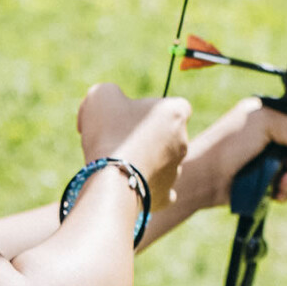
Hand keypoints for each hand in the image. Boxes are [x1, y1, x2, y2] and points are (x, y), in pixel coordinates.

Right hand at [75, 83, 190, 210]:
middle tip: (117, 141)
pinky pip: (162, 189)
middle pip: (165, 135)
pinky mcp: (167, 194)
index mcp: (176, 113)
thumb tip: (112, 100)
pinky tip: (132, 184)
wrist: (112, 179)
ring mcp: (177, 170)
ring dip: (145, 161)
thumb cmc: (110, 133)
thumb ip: (110, 91)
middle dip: (146, 137)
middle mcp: (184, 141)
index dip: (149, 110)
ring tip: (118, 163)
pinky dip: (147, 187)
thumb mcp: (101, 96)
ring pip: (162, 161)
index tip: (128, 116)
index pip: (173, 106)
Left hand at [178, 98, 286, 212]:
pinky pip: (284, 188)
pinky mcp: (261, 183)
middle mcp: (266, 138)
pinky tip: (278, 192)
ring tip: (283, 180)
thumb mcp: (264, 123)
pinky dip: (285, 191)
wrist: (206, 175)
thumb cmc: (229, 144)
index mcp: (265, 117)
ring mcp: (264, 161)